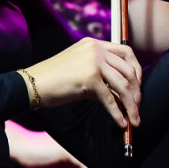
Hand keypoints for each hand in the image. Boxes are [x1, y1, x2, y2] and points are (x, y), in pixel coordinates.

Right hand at [5, 122, 116, 167]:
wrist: (23, 149)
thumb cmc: (42, 155)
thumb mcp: (64, 165)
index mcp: (78, 143)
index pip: (95, 154)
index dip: (106, 163)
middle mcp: (79, 142)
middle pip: (97, 156)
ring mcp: (73, 145)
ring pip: (93, 161)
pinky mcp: (66, 152)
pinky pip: (83, 165)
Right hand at [24, 37, 142, 129]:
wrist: (32, 84)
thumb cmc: (55, 81)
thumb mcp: (82, 72)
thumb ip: (102, 78)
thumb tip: (123, 96)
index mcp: (94, 44)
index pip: (126, 51)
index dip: (136, 69)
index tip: (137, 86)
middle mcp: (96, 49)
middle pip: (129, 69)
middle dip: (136, 91)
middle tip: (137, 107)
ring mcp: (93, 62)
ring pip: (123, 85)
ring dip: (131, 104)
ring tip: (134, 119)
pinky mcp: (89, 78)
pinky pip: (109, 99)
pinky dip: (117, 113)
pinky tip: (121, 123)